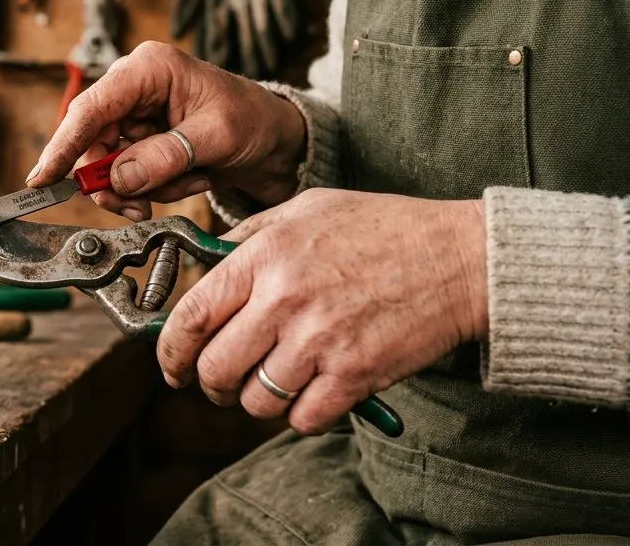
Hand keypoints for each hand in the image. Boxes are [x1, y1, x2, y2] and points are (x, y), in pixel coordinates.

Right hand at [28, 41, 305, 220]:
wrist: (277, 140)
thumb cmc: (254, 121)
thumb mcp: (216, 137)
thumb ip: (166, 156)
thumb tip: (118, 178)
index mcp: (149, 69)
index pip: (91, 108)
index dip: (64, 145)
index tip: (44, 178)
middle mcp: (134, 88)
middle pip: (93, 142)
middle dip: (115, 180)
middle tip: (139, 206)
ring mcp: (136, 115)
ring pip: (109, 165)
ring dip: (144, 187)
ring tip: (187, 182)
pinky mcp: (141, 140)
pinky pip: (127, 175)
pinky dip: (154, 188)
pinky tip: (187, 179)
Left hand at [158, 189, 487, 434]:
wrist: (459, 257)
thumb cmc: (383, 228)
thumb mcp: (305, 209)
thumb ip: (250, 237)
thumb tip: (205, 266)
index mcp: (263, 256)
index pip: (189, 317)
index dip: (170, 351)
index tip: (172, 366)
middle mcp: (284, 299)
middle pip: (215, 368)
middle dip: (210, 384)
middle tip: (222, 382)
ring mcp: (320, 341)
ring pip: (255, 400)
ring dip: (258, 400)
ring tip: (275, 381)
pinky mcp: (355, 375)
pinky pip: (302, 419)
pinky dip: (302, 414)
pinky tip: (315, 392)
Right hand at [217, 0, 296, 77]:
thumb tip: (177, 33)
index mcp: (217, 2)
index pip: (213, 36)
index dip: (214, 55)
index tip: (212, 78)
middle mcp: (237, 5)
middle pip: (239, 37)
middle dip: (244, 56)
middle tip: (246, 79)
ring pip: (261, 27)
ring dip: (265, 45)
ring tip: (269, 65)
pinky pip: (283, 4)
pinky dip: (286, 18)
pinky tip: (291, 34)